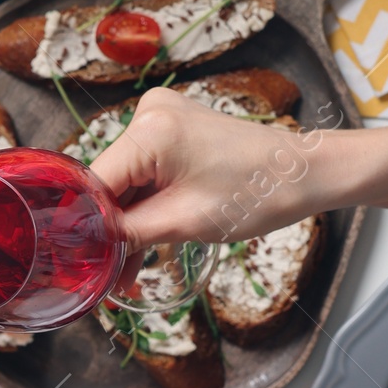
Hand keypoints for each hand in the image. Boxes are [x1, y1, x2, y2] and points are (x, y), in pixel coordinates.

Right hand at [88, 88, 322, 250]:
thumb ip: (128, 234)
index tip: (82, 262)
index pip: (95, 183)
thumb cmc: (258, 193)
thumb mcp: (185, 222)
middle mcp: (149, 112)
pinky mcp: (171, 128)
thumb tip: (89, 249)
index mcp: (150, 129)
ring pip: (125, 179)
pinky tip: (143, 240)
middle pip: (108, 180)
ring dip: (127, 221)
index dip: (87, 225)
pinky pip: (143, 171)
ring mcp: (160, 117)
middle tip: (108, 275)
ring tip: (128, 269)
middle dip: (110, 227)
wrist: (304, 172)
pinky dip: (144, 203)